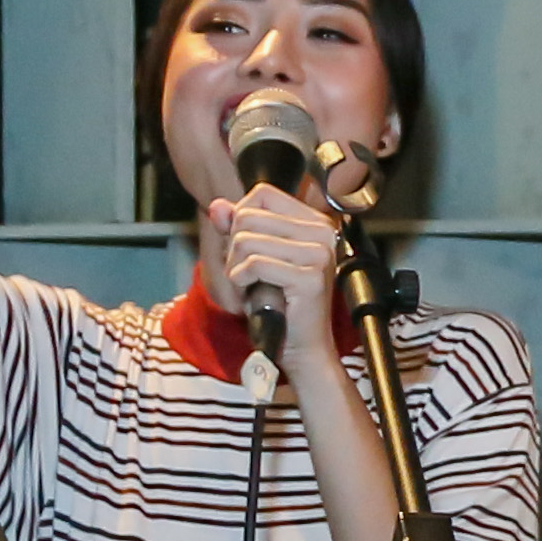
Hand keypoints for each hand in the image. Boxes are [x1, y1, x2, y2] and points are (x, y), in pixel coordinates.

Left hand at [203, 150, 375, 366]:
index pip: (262, 194)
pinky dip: (241, 280)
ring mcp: (319, 254)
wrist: (299, 346)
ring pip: (247, 240)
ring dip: (236, 267)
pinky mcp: (310, 277)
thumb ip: (236, 227)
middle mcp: (322, 232)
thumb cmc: (278, 302)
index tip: (248, 248)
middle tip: (247, 273)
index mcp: (315, 222)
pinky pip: (255, 264)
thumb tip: (218, 205)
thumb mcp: (253, 257)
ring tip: (250, 285)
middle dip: (234, 247)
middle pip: (249, 216)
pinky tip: (252, 293)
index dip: (242, 218)